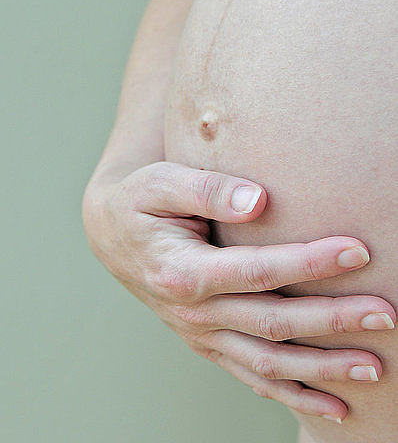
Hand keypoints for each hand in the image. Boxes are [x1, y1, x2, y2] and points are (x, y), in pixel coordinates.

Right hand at [82, 161, 395, 422]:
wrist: (112, 233)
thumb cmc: (140, 202)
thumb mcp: (161, 184)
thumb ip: (208, 189)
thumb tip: (259, 201)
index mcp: (183, 270)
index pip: (257, 271)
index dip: (309, 262)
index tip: (358, 251)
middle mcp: (193, 311)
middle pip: (273, 323)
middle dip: (332, 321)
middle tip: (385, 314)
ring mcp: (201, 333)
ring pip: (268, 361)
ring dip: (322, 367)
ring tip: (374, 368)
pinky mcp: (208, 342)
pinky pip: (252, 376)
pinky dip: (293, 394)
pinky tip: (333, 406)